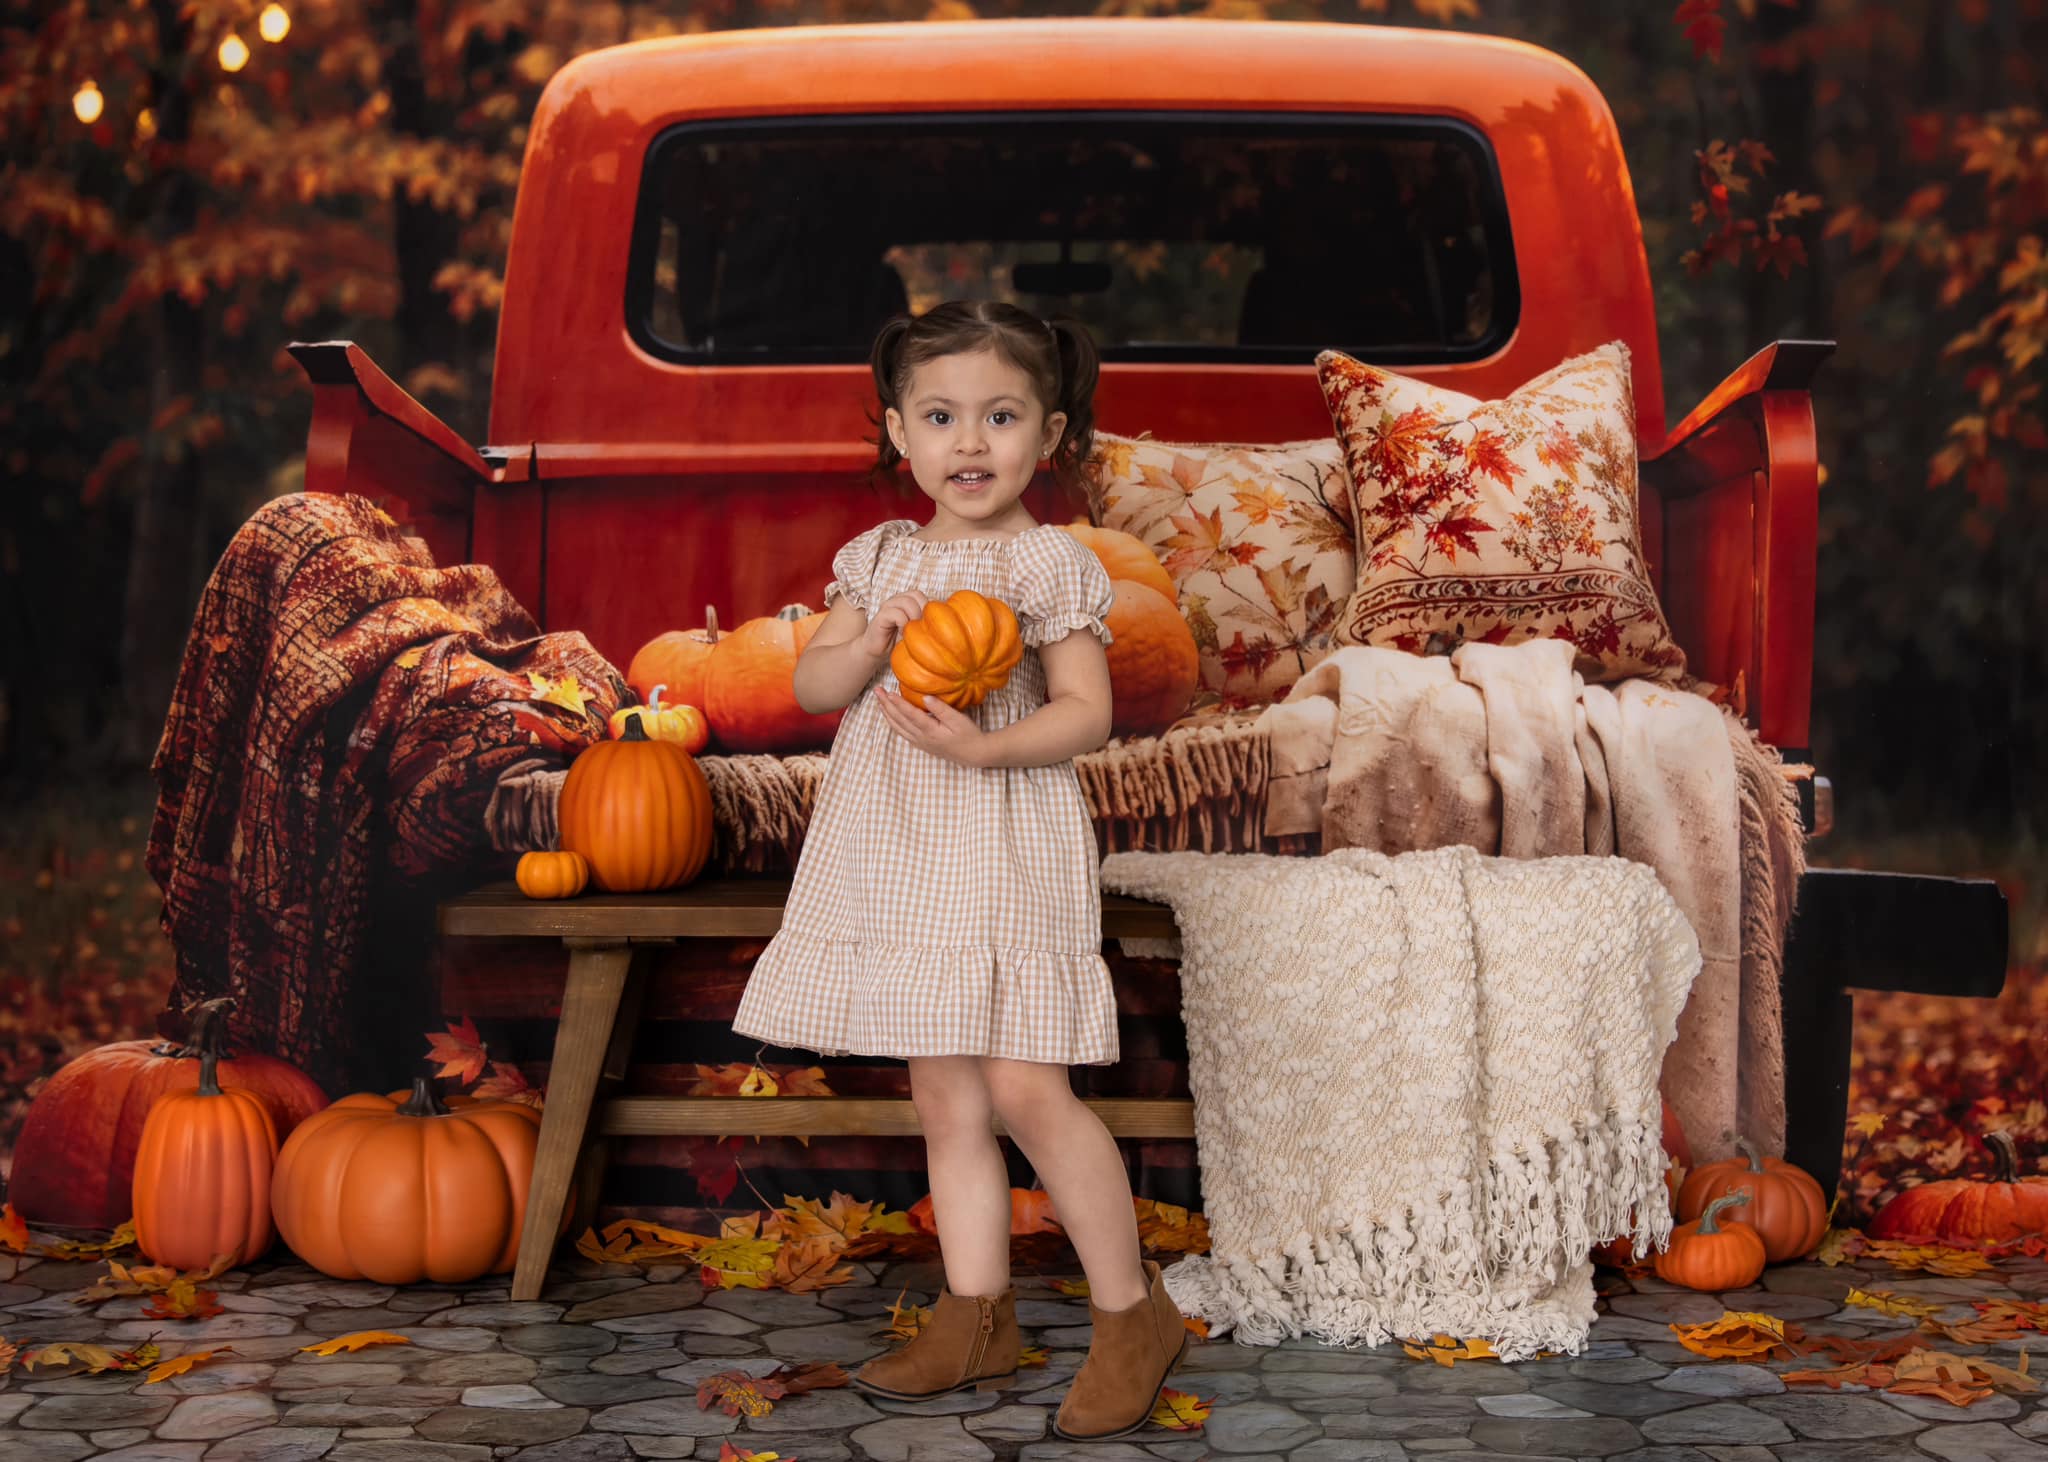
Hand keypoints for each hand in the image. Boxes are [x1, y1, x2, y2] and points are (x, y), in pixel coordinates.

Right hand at [858, 589, 927, 659]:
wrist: (877, 651)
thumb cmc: (899, 641)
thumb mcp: (917, 632)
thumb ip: (927, 624)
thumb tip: (946, 625)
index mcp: (907, 600)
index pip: (923, 595)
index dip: (929, 609)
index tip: (930, 626)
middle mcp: (897, 599)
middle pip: (917, 594)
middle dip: (923, 612)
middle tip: (921, 628)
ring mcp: (888, 606)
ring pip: (907, 602)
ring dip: (913, 617)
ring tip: (911, 631)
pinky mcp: (880, 616)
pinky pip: (897, 614)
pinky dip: (903, 624)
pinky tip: (902, 633)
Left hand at [874, 686, 988, 766]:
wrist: (974, 754)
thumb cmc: (969, 735)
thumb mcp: (958, 720)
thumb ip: (941, 709)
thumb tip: (925, 697)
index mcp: (930, 730)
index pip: (909, 714)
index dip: (897, 703)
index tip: (887, 692)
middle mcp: (921, 737)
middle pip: (899, 720)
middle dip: (886, 705)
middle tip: (876, 691)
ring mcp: (920, 742)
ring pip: (898, 727)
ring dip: (887, 714)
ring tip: (879, 702)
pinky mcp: (922, 745)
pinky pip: (902, 733)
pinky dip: (893, 723)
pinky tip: (890, 717)